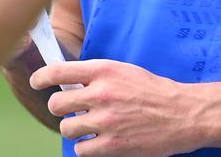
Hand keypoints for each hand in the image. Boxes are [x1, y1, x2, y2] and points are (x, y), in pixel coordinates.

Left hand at [29, 59, 199, 155]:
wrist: (183, 114)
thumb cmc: (156, 91)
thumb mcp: (126, 72)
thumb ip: (98, 76)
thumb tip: (71, 84)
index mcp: (105, 71)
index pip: (59, 71)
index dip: (42, 78)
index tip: (36, 82)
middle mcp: (101, 94)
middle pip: (56, 104)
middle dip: (60, 108)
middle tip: (71, 111)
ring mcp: (106, 121)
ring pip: (67, 128)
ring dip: (74, 129)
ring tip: (89, 128)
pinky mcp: (112, 145)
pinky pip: (81, 150)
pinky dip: (86, 148)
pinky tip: (98, 142)